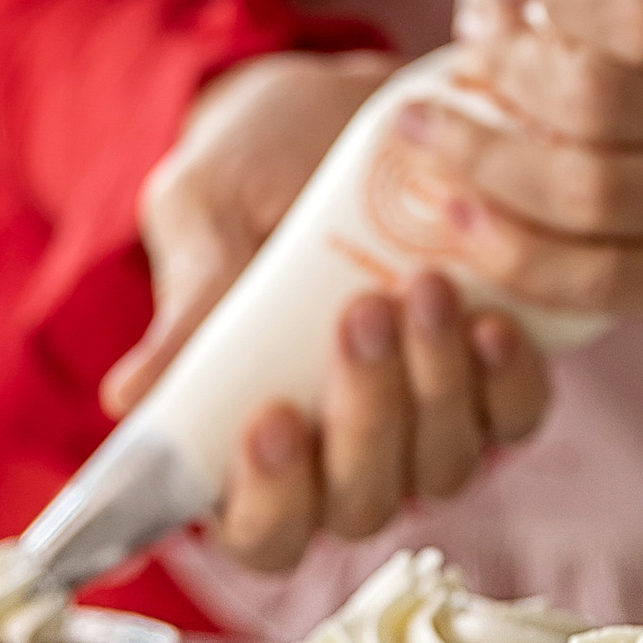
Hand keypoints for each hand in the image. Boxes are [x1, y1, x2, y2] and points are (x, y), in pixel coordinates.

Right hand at [103, 49, 551, 575]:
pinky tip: (493, 320)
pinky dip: (508, 382)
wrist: (331, 111)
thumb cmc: (247, 175)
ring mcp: (423, 426)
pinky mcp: (490, 384)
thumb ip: (188, 301)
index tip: (267, 420)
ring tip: (423, 288)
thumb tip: (129, 398)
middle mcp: (341, 458)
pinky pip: (513, 418)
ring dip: (438, 388)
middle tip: (360, 314)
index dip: (267, 502)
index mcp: (249, 447)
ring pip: (443, 465)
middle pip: (361, 502)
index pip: (260, 531)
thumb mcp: (205, 216)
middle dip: (366, 417)